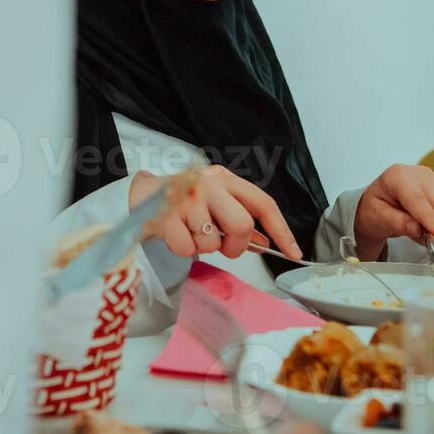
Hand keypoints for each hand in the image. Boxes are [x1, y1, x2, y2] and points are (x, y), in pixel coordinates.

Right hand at [128, 166, 302, 260]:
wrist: (140, 194)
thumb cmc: (183, 201)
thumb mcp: (215, 204)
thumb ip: (239, 221)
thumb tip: (266, 243)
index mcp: (226, 179)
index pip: (263, 204)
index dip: (281, 230)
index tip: (293, 253)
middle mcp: (210, 183)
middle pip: (242, 225)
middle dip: (236, 246)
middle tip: (223, 247)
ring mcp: (188, 196)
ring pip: (212, 242)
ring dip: (202, 247)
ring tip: (189, 232)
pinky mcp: (167, 212)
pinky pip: (187, 249)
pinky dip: (182, 250)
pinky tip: (175, 234)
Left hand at [352, 164, 433, 261]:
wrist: (379, 205)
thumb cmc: (376, 209)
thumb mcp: (378, 218)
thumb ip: (397, 223)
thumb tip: (417, 228)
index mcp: (396, 176)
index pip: (417, 198)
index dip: (429, 217)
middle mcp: (416, 172)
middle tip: (428, 238)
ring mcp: (430, 177)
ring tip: (423, 230)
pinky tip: (429, 223)